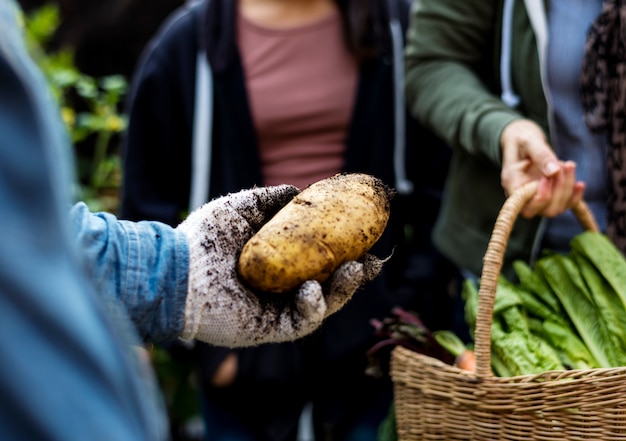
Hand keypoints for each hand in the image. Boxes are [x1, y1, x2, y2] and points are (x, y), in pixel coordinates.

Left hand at [176, 185, 383, 346]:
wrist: (176, 268)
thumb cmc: (203, 237)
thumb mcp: (241, 208)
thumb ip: (270, 200)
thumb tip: (298, 191)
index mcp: (276, 265)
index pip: (318, 262)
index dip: (344, 253)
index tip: (365, 240)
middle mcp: (279, 289)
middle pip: (327, 286)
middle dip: (352, 276)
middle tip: (372, 261)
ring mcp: (274, 311)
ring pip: (320, 306)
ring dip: (342, 291)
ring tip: (353, 270)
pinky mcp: (266, 330)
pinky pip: (300, 323)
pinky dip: (312, 307)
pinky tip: (313, 289)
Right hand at [500, 119, 584, 217]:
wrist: (523, 142)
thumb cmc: (522, 140)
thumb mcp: (528, 141)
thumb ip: (540, 155)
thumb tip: (554, 171)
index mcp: (512, 185)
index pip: (526, 205)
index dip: (542, 196)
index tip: (550, 175)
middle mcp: (523, 197)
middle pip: (545, 210)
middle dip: (560, 189)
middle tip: (564, 165)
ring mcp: (536, 198)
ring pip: (556, 208)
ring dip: (567, 189)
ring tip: (568, 165)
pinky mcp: (549, 197)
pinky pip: (564, 205)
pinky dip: (574, 196)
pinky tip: (579, 183)